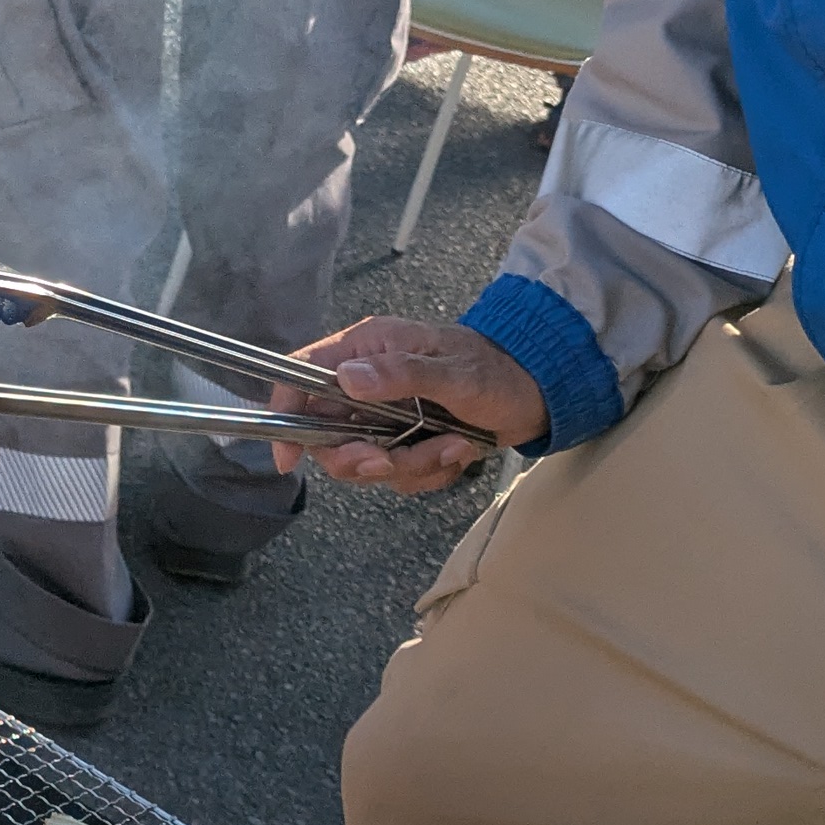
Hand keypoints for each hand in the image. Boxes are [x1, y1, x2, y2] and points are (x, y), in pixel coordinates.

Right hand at [271, 317, 545, 493]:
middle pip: (328, 434)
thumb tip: (346, 380)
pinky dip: (431, 471)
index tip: (289, 456)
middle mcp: (368, 383)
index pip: (303, 375)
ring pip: (367, 461)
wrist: (539, 391)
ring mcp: (386, 415)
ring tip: (454, 444)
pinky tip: (459, 451)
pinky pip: (399, 474)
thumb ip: (400, 375)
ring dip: (412, 464)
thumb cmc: (496, 370)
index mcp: (368, 351)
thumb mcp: (452, 371)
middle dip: (363, 456)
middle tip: (392, 459)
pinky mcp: (407, 441)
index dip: (285, 412)